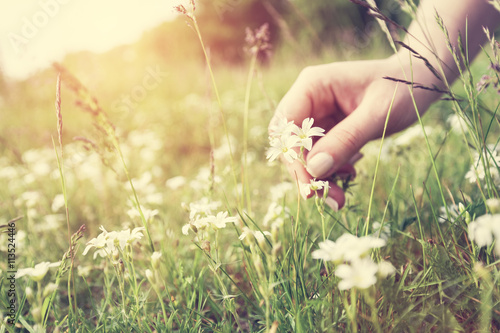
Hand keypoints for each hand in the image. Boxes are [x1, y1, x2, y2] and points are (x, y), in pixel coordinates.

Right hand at [270, 57, 439, 209]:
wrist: (421, 84)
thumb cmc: (403, 88)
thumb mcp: (378, 114)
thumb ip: (346, 139)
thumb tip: (314, 169)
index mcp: (313, 86)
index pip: (286, 124)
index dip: (292, 155)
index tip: (310, 183)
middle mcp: (309, 100)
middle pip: (290, 142)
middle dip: (305, 172)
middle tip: (327, 197)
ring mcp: (318, 115)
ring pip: (303, 154)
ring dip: (318, 177)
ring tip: (340, 196)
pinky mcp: (328, 130)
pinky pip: (318, 156)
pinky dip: (329, 171)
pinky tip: (349, 173)